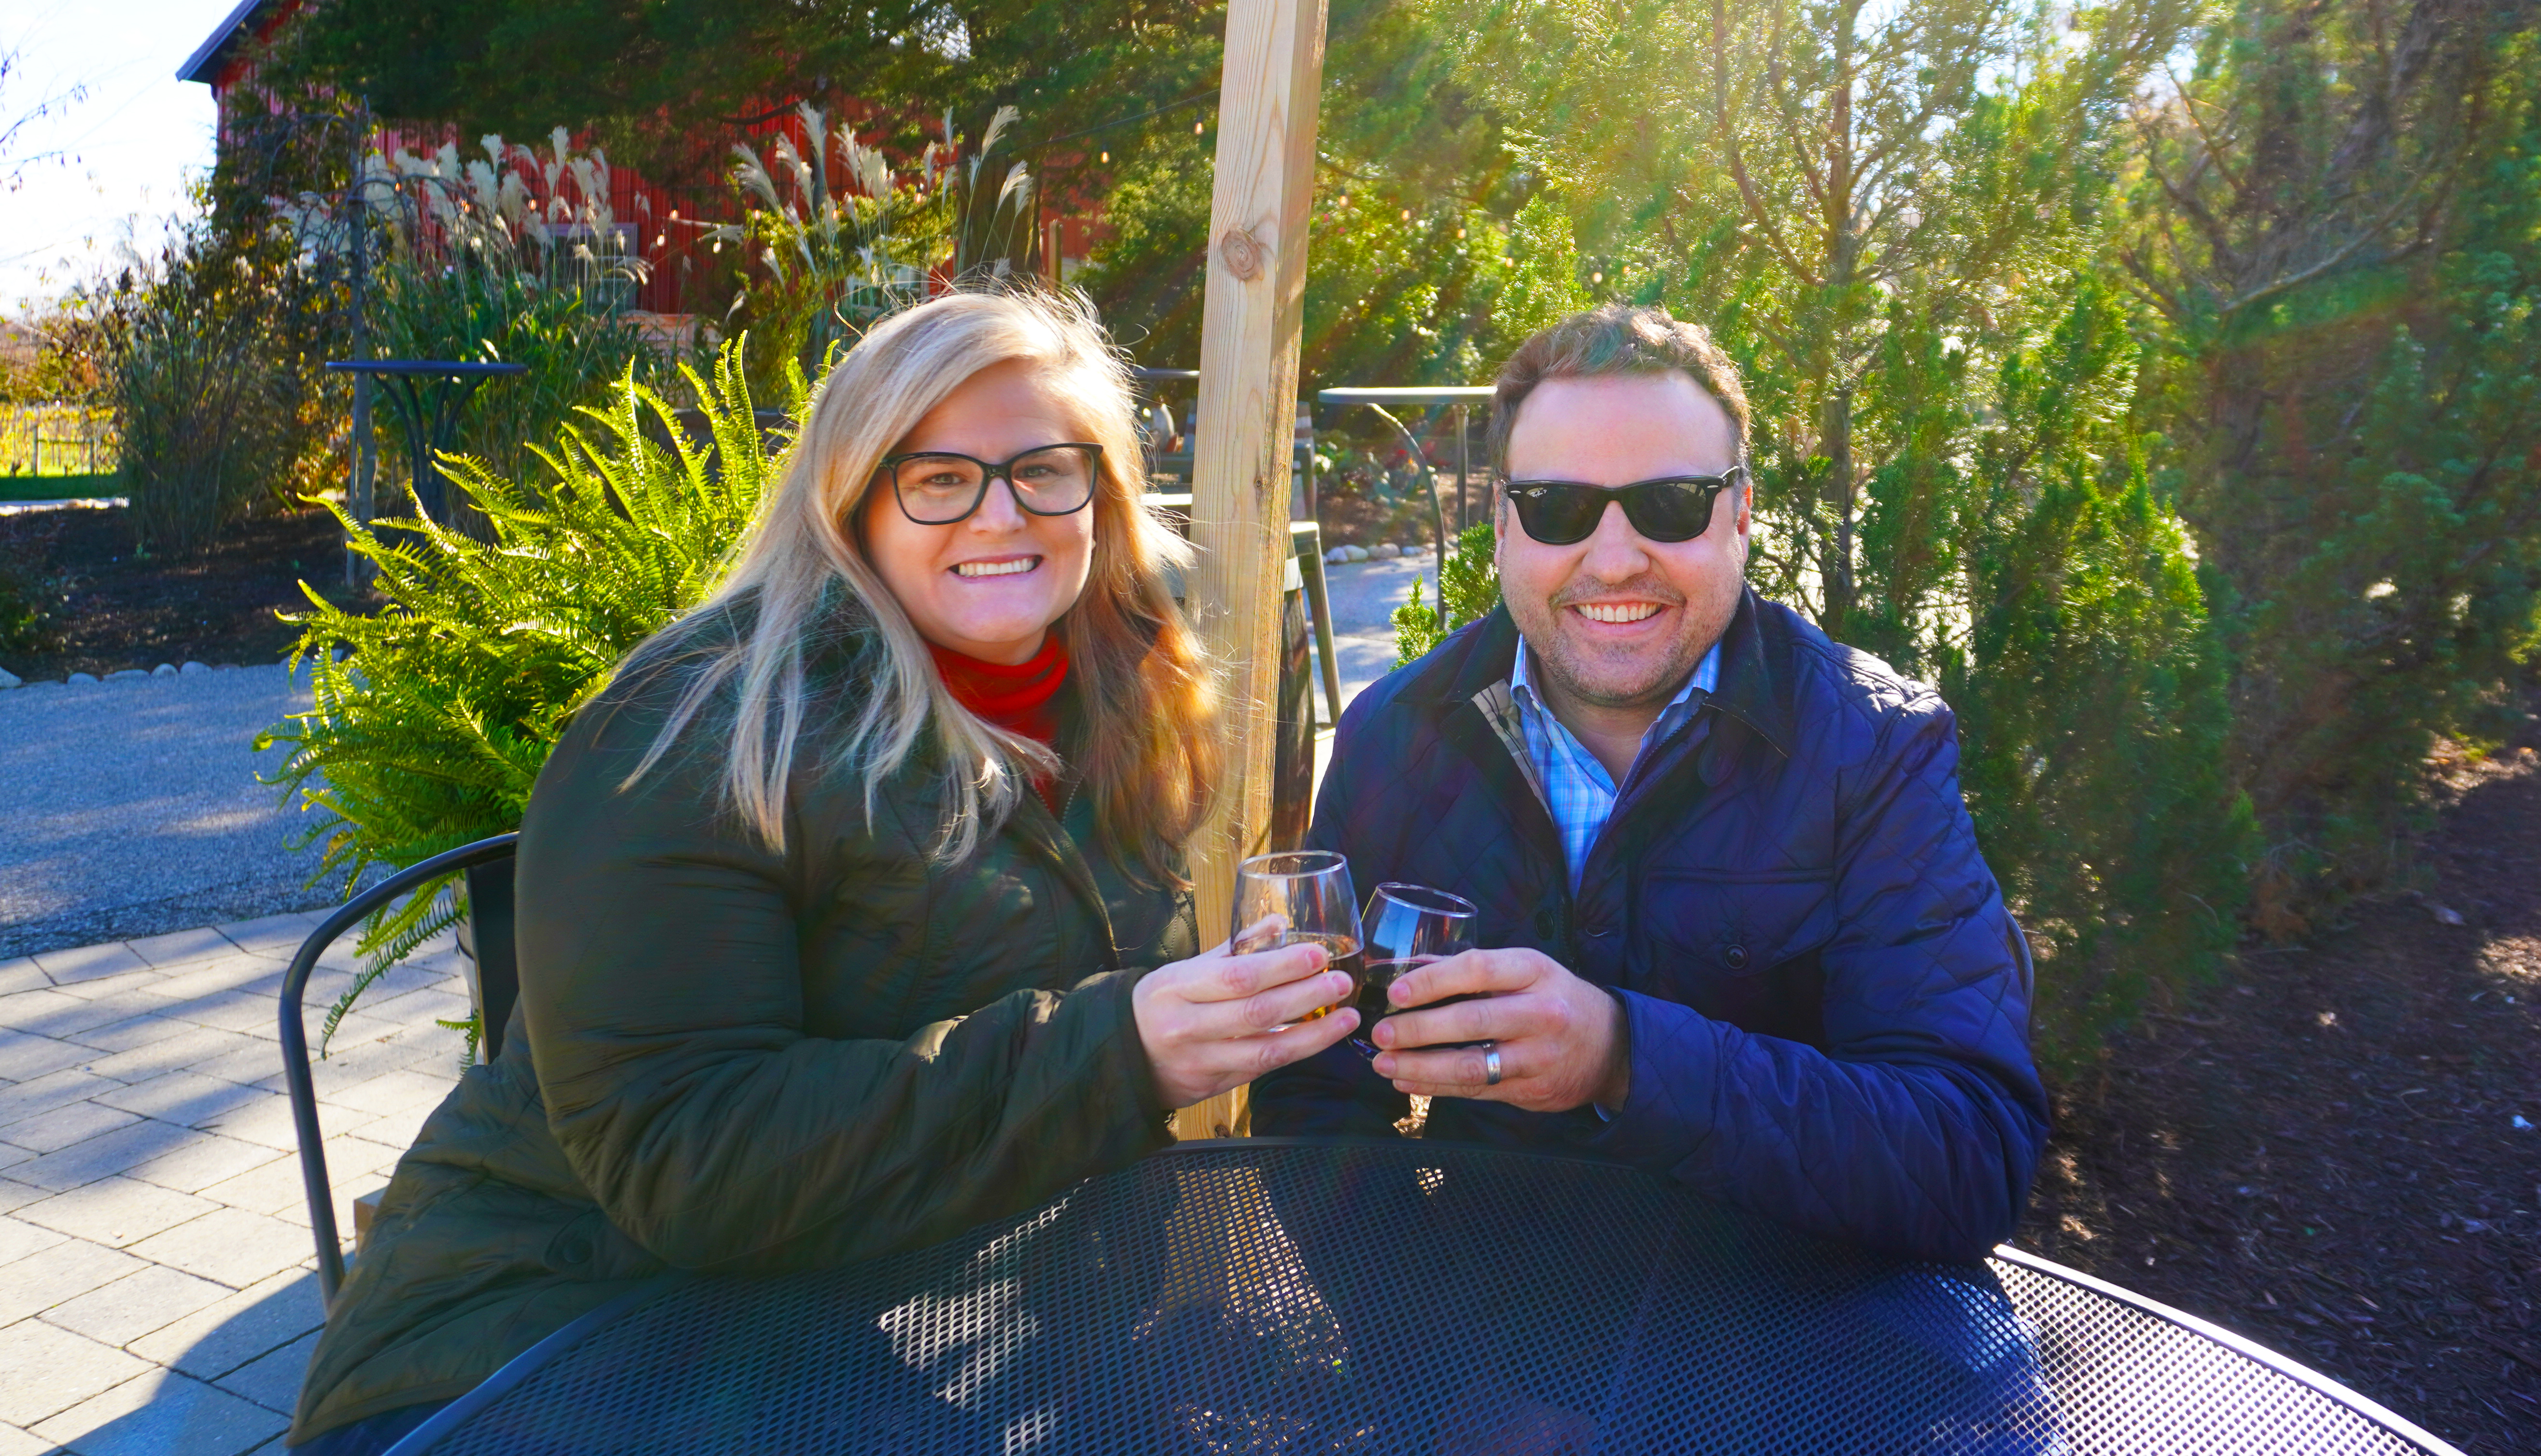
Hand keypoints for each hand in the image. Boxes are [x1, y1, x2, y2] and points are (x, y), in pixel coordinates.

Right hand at [1134, 919, 1360, 1108]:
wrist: (1123, 1055)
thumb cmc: (1163, 1002)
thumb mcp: (1187, 968)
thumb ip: (1235, 947)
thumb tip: (1281, 923)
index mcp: (1179, 985)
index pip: (1237, 975)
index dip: (1282, 966)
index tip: (1318, 955)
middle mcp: (1188, 1025)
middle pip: (1256, 1012)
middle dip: (1306, 997)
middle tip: (1342, 983)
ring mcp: (1200, 1060)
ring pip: (1265, 1050)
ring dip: (1313, 1035)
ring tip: (1347, 1017)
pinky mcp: (1212, 1086)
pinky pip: (1261, 1068)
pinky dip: (1294, 1052)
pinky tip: (1321, 1038)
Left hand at [1367, 947, 1628, 1113]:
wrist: (1611, 1046)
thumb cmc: (1554, 998)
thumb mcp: (1525, 971)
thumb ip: (1472, 969)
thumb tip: (1407, 967)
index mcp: (1534, 971)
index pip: (1478, 970)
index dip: (1434, 980)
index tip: (1397, 992)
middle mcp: (1540, 1013)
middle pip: (1471, 1021)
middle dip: (1418, 1029)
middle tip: (1381, 1033)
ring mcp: (1537, 1056)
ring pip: (1471, 1066)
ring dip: (1420, 1066)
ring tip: (1383, 1064)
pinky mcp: (1531, 1090)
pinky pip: (1476, 1090)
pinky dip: (1436, 1087)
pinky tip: (1407, 1081)